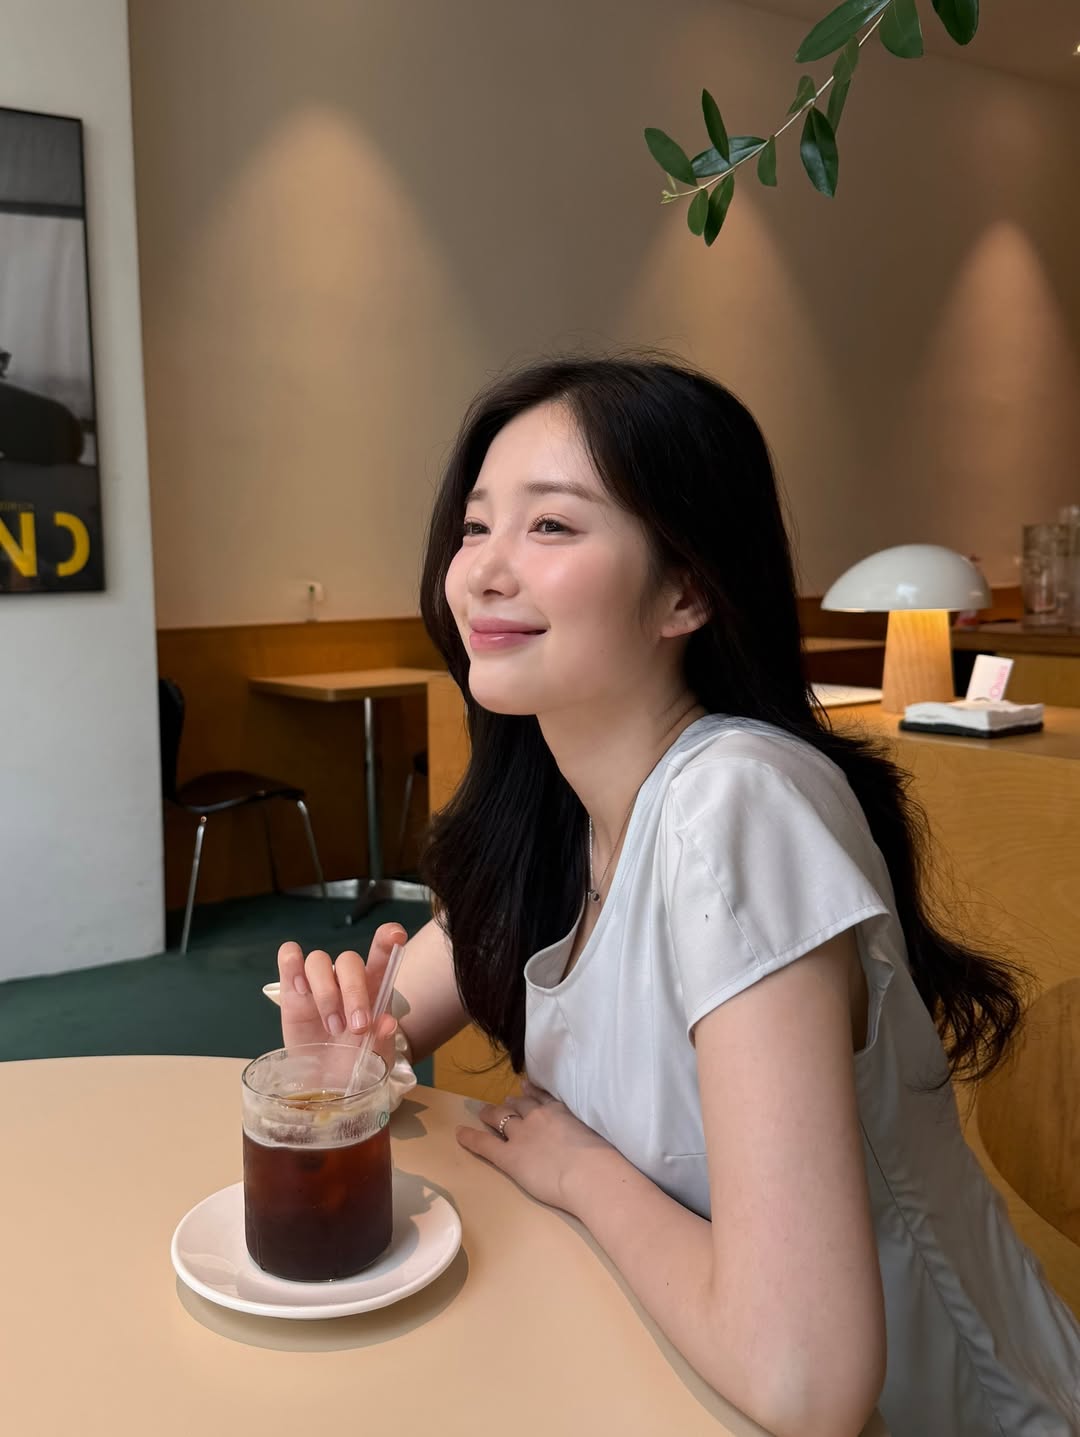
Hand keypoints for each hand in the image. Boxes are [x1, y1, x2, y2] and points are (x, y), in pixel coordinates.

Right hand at [276, 923, 405, 1074]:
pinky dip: (291, 966)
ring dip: (326, 992)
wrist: (327, 1086)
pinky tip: (300, 991)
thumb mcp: (376, 1057)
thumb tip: (387, 1022)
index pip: (381, 954)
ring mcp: (317, 983)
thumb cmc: (356, 1064)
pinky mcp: (290, 991)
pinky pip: (288, 958)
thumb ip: (382, 1038)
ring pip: (318, 960)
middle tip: (357, 1028)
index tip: (396, 935)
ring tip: (332, 1027)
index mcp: (374, 987)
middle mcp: (346, 980)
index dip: (387, 939)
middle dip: (354, 992)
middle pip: (348, 961)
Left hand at [456, 1079, 616, 1214]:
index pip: (541, 1097)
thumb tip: (589, 1134)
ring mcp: (521, 1134)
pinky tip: (459, 1133)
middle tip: (505, 1101)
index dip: (531, 1092)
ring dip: (491, 1113)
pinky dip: (470, 1137)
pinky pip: (485, 1143)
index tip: (526, 1086)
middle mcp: (538, 1116)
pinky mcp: (509, 1155)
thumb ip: (584, 1131)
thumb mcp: (595, 1134)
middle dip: (510, 1103)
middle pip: (518, 1105)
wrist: (590, 1173)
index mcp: (560, 1110)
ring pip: (501, 1117)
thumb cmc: (602, 1159)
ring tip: (484, 1112)